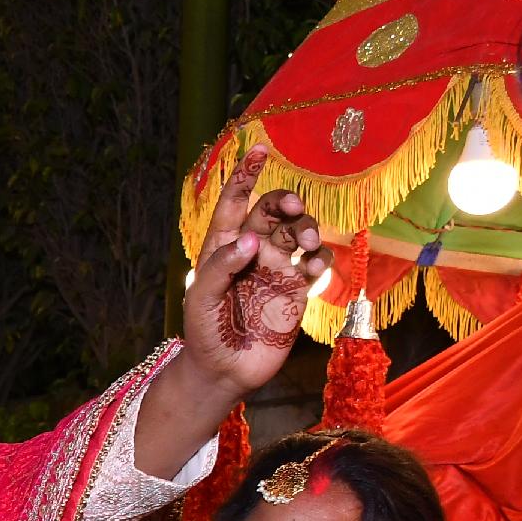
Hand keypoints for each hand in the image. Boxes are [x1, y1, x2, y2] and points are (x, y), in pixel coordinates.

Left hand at [178, 148, 337, 399]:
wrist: (224, 371)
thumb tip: (252, 239)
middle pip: (274, 212)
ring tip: (309, 243)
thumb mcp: (200, 299)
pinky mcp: (296, 290)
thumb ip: (221, 266)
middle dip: (286, 202)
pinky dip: (321, 259)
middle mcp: (252, 252)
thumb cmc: (204, 333)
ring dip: (310, 228)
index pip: (235, 202)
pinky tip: (313, 268)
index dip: (246, 175)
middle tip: (294, 208)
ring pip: (300, 233)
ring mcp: (276, 269)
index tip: (260, 149)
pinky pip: (316, 264)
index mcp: (224, 246)